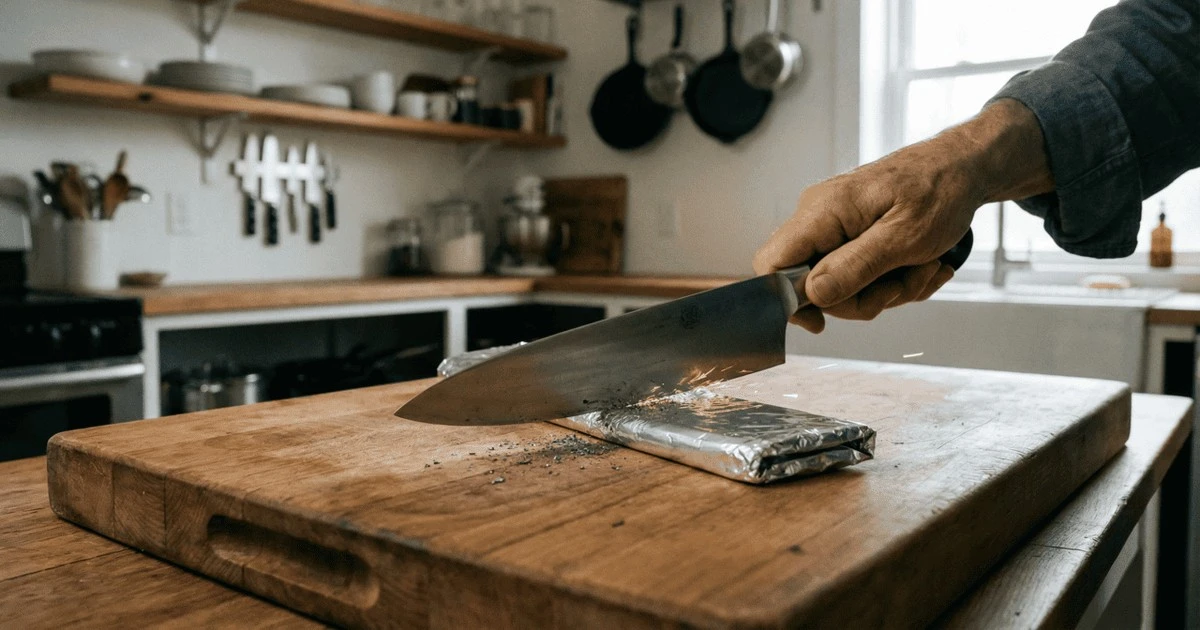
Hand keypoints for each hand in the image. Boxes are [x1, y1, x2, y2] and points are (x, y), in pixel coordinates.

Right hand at [753, 99, 1054, 332]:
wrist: (965, 168)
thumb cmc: (941, 191)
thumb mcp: (904, 238)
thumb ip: (854, 267)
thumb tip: (811, 295)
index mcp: (822, 211)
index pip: (771, 263)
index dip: (787, 300)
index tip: (822, 321)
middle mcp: (819, 217)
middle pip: (810, 286)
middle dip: (861, 298)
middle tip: (902, 285)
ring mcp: (835, 227)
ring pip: (840, 287)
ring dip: (886, 290)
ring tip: (923, 267)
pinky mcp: (852, 236)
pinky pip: (860, 276)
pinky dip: (893, 280)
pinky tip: (921, 265)